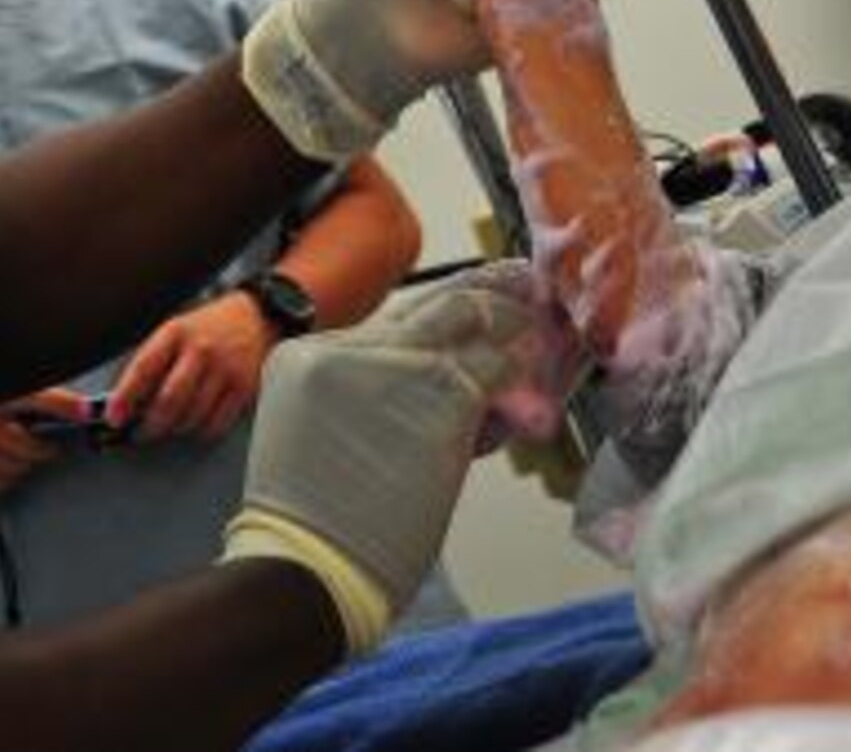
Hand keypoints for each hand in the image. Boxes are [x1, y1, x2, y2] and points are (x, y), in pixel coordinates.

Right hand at [0, 397, 70, 497]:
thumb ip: (23, 400)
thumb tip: (70, 406)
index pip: (38, 398)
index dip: (67, 406)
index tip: (91, 412)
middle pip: (34, 447)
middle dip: (40, 447)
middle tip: (39, 443)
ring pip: (21, 469)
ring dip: (19, 462)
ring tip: (0, 450)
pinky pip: (3, 483)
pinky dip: (1, 476)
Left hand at [107, 294, 268, 442]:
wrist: (254, 317)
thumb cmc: (207, 328)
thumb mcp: (174, 331)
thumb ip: (152, 361)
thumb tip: (126, 399)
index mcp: (175, 333)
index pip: (143, 368)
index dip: (125, 396)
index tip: (113, 416)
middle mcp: (200, 350)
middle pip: (168, 400)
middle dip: (149, 425)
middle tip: (138, 433)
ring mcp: (224, 370)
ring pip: (191, 416)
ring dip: (173, 429)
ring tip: (166, 427)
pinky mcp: (243, 388)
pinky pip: (216, 424)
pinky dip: (199, 431)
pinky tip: (193, 424)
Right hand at [227, 280, 534, 626]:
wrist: (310, 565)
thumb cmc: (317, 524)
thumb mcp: (319, 434)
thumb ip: (367, 396)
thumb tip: (441, 389)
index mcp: (306, 357)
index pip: (392, 320)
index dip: (443, 310)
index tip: (477, 297)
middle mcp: (345, 348)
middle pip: (432, 303)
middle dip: (486, 293)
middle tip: (522, 285)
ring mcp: (394, 367)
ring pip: (472, 323)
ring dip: (514, 330)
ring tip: (544, 333)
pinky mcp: (441, 396)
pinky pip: (496, 373)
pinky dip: (521, 383)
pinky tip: (536, 395)